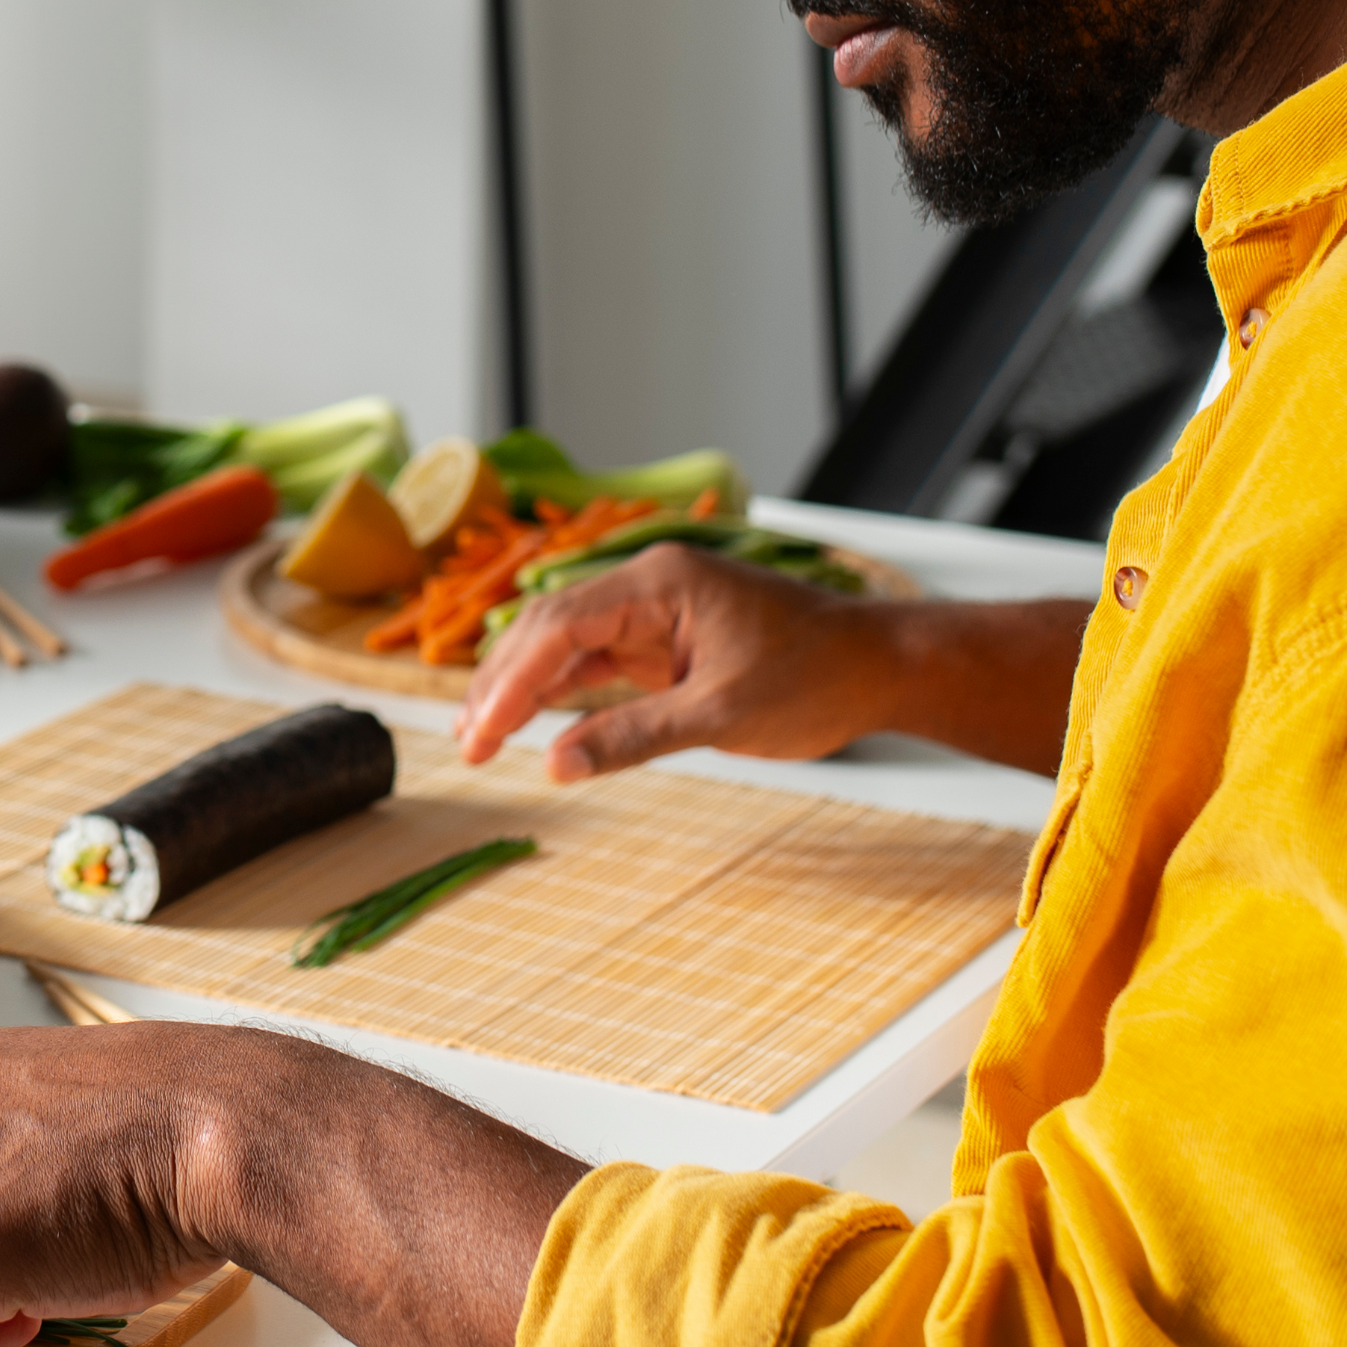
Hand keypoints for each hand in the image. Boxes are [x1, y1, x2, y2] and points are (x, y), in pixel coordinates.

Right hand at [462, 547, 1088, 779]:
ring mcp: (654, 611)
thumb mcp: (721, 715)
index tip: (479, 735)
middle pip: (549, 627)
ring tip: (476, 738)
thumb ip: (633, 736)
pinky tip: (525, 723)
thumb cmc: (817, 678)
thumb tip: (557, 765)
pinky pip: (596, 659)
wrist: (881, 668)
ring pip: (565, 643)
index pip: (560, 625)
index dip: (510, 682)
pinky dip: (560, 691)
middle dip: (503, 685)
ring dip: (522, 689)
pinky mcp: (665, 640)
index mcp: (660, 582)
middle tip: (466, 745)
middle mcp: (648, 585)